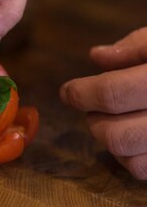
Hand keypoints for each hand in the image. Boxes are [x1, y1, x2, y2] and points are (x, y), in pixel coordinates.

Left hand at [60, 28, 146, 178]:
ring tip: (113, 121)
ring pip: (132, 161)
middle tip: (93, 108)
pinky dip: (133, 159)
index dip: (82, 93)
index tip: (68, 91)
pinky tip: (136, 138)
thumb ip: (138, 45)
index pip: (113, 93)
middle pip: (117, 135)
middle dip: (94, 121)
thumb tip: (97, 57)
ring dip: (110, 143)